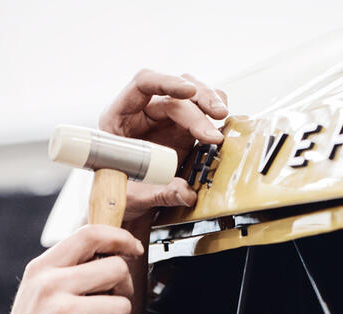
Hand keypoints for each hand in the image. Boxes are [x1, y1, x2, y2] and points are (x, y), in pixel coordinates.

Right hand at [0, 225, 140, 313]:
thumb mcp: (35, 300)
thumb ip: (64, 277)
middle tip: (110, 310)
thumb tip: (108, 261)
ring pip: (123, 306)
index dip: (119, 238)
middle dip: (124, 290)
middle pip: (116, 268)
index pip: (89, 234)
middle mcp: (52, 284)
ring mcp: (65, 309)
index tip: (132, 248)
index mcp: (41, 271)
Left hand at [100, 69, 228, 221]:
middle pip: (174, 92)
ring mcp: (165, 119)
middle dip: (199, 101)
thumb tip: (185, 193)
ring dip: (210, 101)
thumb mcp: (134, 197)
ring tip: (222, 117)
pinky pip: (201, 110)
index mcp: (120, 117)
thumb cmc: (122, 192)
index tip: (188, 92)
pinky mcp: (182, 129)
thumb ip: (158, 193)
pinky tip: (222, 123)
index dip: (166, 82)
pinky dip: (214, 113)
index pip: (143, 84)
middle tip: (217, 118)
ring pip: (191, 94)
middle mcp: (144, 112)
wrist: (129, 201)